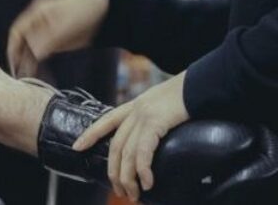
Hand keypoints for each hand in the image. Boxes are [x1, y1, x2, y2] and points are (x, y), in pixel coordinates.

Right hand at [6, 0, 108, 76]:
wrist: (107, 10)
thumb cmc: (86, 9)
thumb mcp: (66, 25)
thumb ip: (48, 39)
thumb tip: (33, 53)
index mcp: (38, 12)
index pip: (17, 31)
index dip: (12, 48)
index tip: (12, 63)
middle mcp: (39, 22)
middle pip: (23, 42)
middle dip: (19, 59)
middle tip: (19, 75)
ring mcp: (47, 32)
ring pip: (32, 49)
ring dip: (28, 63)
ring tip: (27, 79)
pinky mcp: (57, 41)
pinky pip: (42, 53)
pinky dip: (38, 63)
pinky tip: (38, 74)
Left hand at [73, 73, 189, 200]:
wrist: (200, 83)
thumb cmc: (188, 94)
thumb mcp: (164, 103)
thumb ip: (155, 117)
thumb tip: (155, 134)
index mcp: (135, 105)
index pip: (106, 120)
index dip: (90, 134)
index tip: (77, 147)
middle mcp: (136, 110)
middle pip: (116, 146)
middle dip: (114, 172)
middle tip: (119, 191)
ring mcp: (144, 116)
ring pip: (127, 153)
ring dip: (128, 178)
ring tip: (132, 194)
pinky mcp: (155, 123)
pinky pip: (143, 153)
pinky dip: (143, 171)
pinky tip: (147, 183)